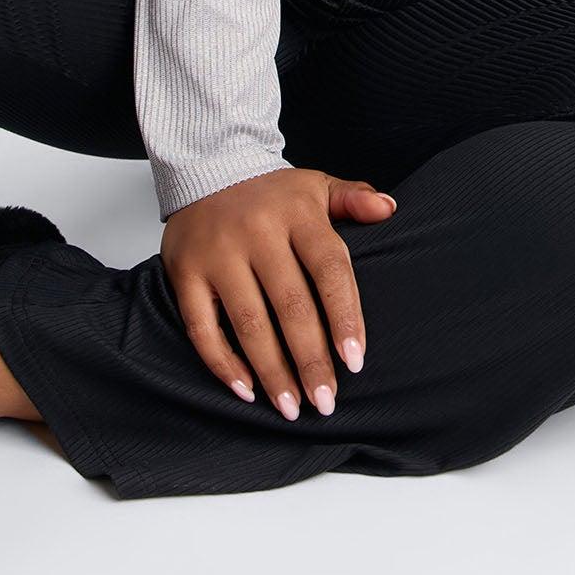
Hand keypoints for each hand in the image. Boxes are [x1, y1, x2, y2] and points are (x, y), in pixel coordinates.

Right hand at [160, 167, 396, 417]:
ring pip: (248, 322)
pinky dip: (222, 362)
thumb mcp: (316, 185)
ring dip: (272, 371)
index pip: (329, 269)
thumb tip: (389, 209)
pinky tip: (246, 390)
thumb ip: (353, 199)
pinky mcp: (185, 272)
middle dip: (311, 359)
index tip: (355, 361)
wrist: (206, 167)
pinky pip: (201, 326)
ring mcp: (218, 254)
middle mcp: (257, 233)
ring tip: (292, 407)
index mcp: (297, 214)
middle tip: (325, 402)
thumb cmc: (271, 192)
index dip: (344, 317)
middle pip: (291, 305)